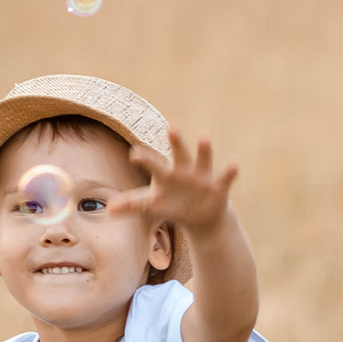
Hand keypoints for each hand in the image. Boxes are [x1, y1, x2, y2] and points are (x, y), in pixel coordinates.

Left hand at [106, 128, 237, 235]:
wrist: (201, 216)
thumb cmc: (173, 204)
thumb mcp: (152, 205)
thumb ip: (131, 204)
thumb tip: (107, 210)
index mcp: (166, 173)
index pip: (153, 162)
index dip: (144, 158)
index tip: (133, 154)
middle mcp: (184, 170)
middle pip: (178, 153)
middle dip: (175, 140)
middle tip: (170, 125)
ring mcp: (202, 176)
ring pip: (203, 159)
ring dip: (204, 148)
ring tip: (204, 135)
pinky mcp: (218, 186)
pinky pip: (225, 177)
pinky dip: (230, 170)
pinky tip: (235, 163)